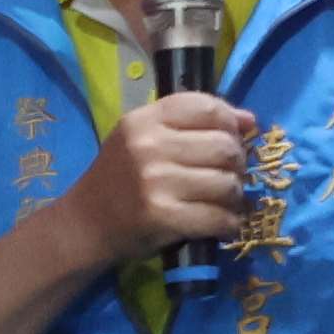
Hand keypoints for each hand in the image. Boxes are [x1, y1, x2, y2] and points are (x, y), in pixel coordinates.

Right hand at [60, 93, 252, 264]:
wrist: (83, 224)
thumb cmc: (121, 179)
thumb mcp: (144, 138)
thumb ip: (193, 123)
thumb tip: (250, 120)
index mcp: (144, 121)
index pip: (207, 108)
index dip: (231, 123)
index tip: (233, 138)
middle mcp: (148, 147)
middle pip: (226, 147)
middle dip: (237, 165)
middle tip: (227, 177)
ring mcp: (154, 182)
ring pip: (228, 183)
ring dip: (235, 197)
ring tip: (224, 202)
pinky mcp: (162, 216)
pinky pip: (218, 217)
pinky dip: (228, 224)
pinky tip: (221, 224)